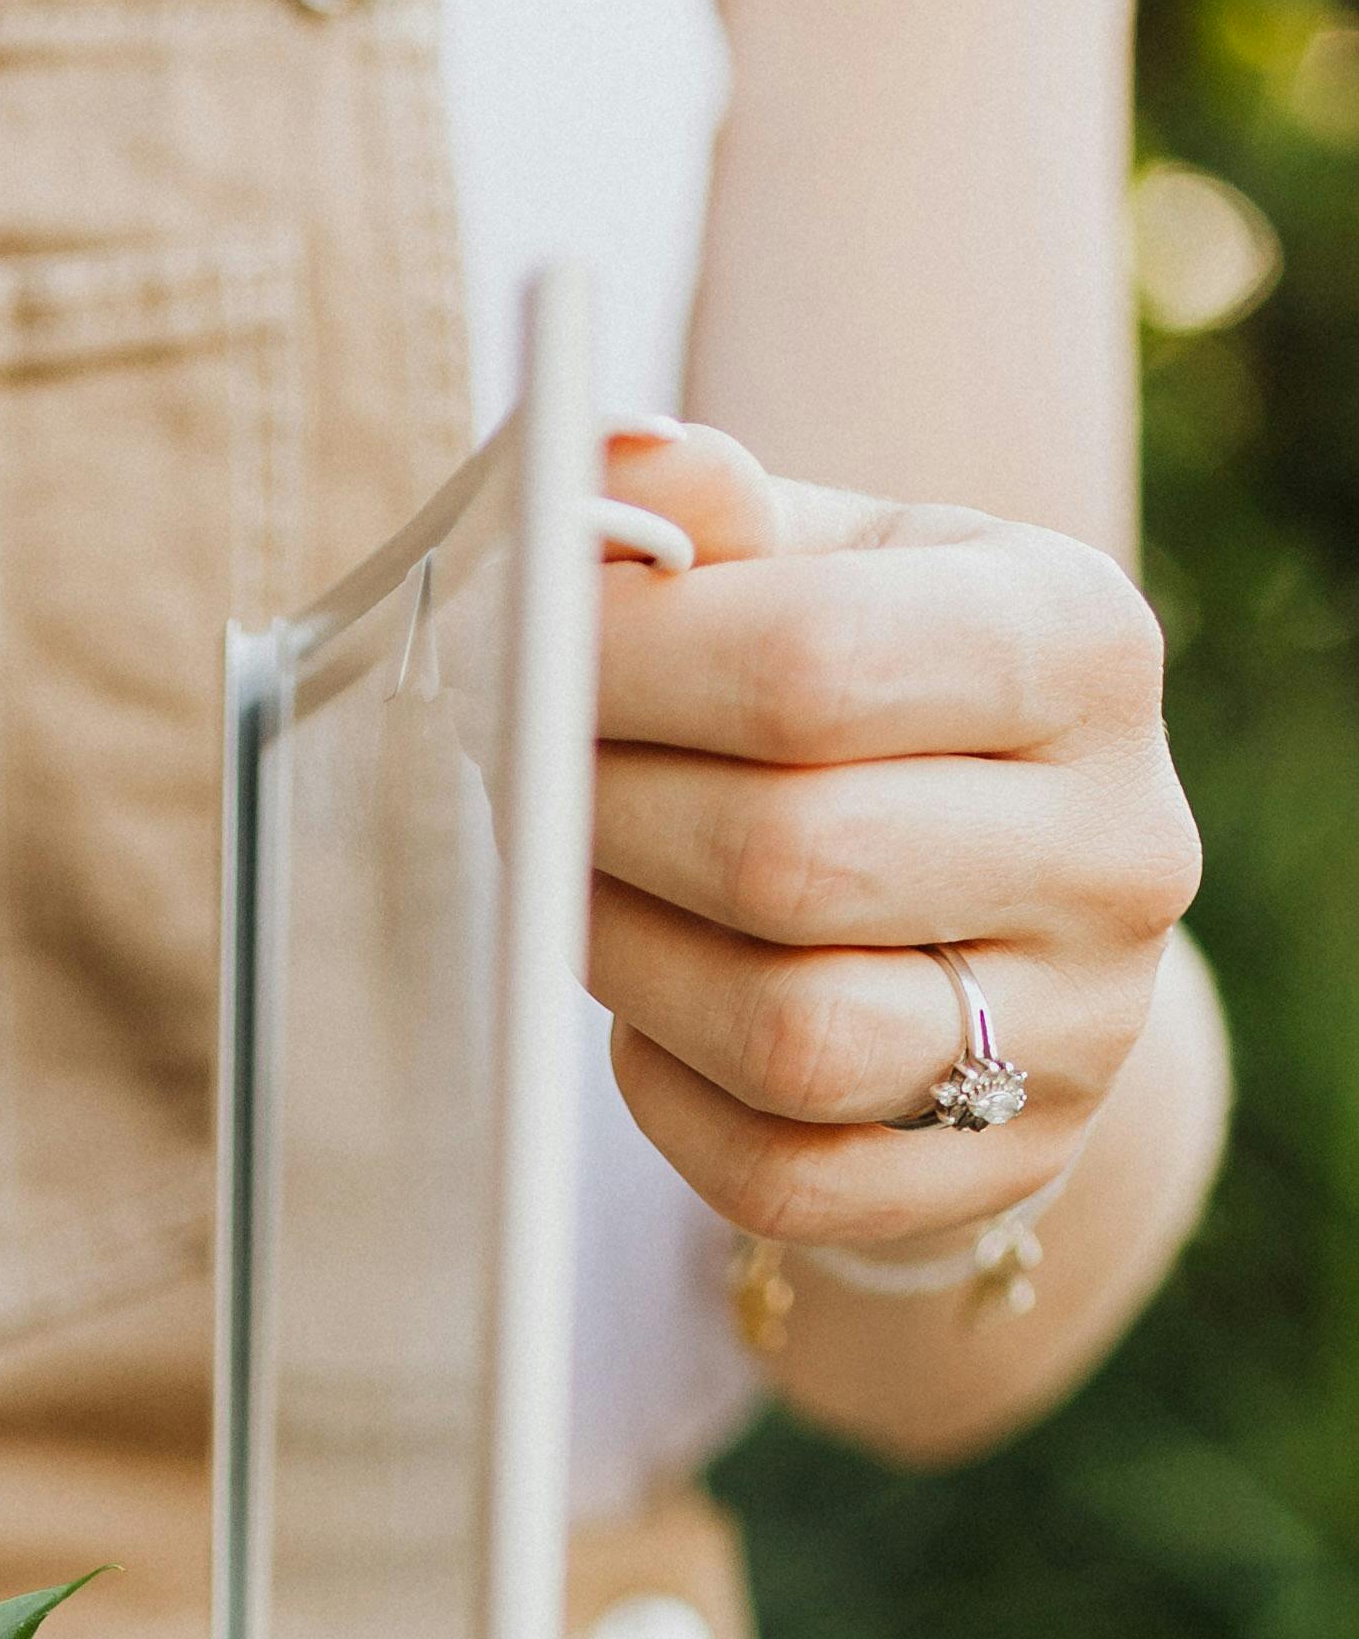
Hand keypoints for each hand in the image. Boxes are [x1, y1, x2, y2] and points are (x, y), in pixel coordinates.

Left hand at [588, 418, 1199, 1259]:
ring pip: (789, 1037)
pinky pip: (782, 1175)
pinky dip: (671, 1100)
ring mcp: (1080, 1026)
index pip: (811, 664)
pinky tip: (649, 1018)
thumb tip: (604, 463)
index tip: (519, 660)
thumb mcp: (830, 567)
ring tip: (574, 891)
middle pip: (788, 860)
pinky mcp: (1010, 1167)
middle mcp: (1118, 841)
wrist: (1016, 901)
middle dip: (606, 822)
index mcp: (1084, 644)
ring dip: (629, 966)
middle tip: (521, 781)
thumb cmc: (884, 704)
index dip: (622, 671)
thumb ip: (713, 517)